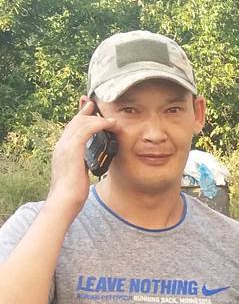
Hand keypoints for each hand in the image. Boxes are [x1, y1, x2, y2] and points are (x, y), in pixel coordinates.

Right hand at [45, 101, 117, 221]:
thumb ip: (83, 164)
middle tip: (96, 104)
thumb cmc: (72, 192)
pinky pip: (86, 129)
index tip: (89, 110)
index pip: (72, 129)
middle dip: (86, 111)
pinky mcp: (72, 149)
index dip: (80, 117)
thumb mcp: (79, 173)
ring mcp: (65, 145)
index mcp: (63, 149)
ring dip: (98, 118)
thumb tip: (90, 163)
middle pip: (75, 121)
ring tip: (112, 119)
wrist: (64, 200)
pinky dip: (99, 124)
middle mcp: (62, 144)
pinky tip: (109, 124)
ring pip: (81, 123)